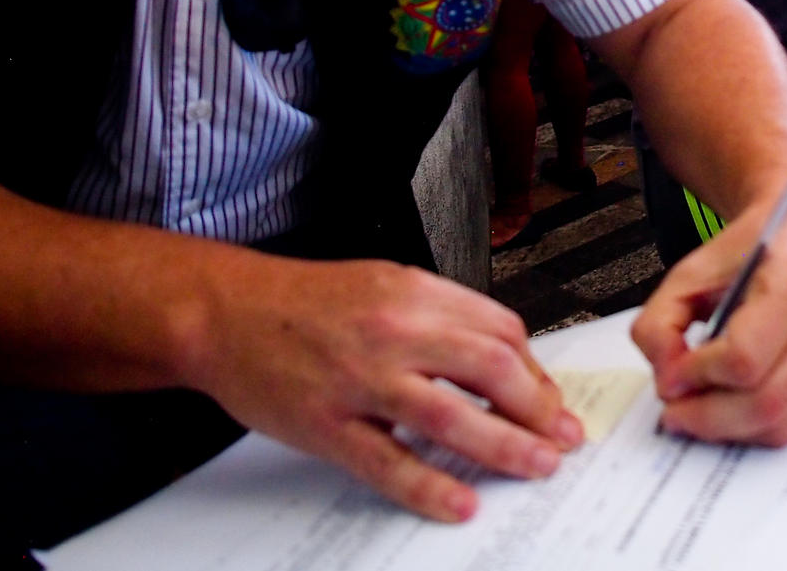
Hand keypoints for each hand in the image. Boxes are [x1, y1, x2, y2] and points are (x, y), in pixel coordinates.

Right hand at [184, 253, 583, 521]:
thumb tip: (499, 359)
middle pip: (490, 367)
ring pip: (450, 415)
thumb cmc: (304, 303)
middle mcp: (394, 330)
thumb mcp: (384, 285)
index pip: (498, 330)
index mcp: (413, 292)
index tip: (550, 401)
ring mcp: (360, 379)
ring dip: (504, 446)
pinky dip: (430, 486)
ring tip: (536, 467)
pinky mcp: (327, 424)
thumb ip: (439, 316)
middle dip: (537, 408)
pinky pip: (388, 461)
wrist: (226, 312)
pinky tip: (460, 503)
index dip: (534, 371)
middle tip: (561, 439)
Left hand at [630, 183, 786, 445]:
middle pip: (766, 402)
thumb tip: (668, 381)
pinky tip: (728, 406)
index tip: (671, 376)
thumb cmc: (755, 245)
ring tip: (697, 410)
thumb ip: (660, 324)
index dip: (698, 376)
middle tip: (674, 411)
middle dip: (709, 417)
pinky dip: (756, 425)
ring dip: (730, 430)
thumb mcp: (691, 270)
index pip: (744, 357)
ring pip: (784, 423)